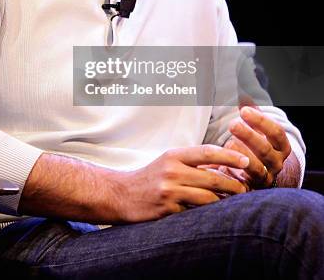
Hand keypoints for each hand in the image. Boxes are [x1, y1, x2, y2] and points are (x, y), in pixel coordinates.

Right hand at [121, 145, 249, 221]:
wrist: (121, 194)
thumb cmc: (150, 177)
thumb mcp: (168, 163)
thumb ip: (192, 163)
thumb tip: (224, 164)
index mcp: (174, 156)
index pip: (207, 152)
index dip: (229, 155)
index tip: (246, 160)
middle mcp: (172, 171)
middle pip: (212, 177)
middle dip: (233, 185)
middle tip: (246, 189)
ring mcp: (169, 191)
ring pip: (208, 198)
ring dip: (224, 202)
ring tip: (236, 204)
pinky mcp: (167, 210)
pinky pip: (195, 213)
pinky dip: (208, 214)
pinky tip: (216, 216)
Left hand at [222, 106, 291, 189]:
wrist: (255, 177)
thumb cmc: (254, 146)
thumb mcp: (255, 130)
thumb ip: (251, 114)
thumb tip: (243, 95)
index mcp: (281, 147)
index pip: (277, 133)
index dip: (261, 121)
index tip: (244, 111)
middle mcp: (276, 164)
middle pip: (266, 150)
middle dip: (249, 136)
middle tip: (232, 124)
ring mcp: (265, 178)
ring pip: (256, 169)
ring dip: (241, 155)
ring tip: (227, 143)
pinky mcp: (251, 190)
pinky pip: (244, 184)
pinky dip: (233, 173)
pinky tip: (221, 162)